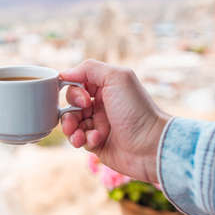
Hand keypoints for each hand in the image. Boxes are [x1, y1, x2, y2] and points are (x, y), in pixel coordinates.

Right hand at [60, 60, 169, 182]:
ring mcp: (97, 124)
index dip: (74, 92)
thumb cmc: (137, 110)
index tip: (85, 100)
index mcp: (105, 88)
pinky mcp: (95, 142)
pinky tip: (94, 140)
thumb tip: (64, 74)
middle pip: (70, 104)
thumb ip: (89, 68)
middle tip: (82, 115)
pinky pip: (77, 139)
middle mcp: (100, 105)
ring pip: (70, 123)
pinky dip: (81, 140)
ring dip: (71, 128)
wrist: (150, 145)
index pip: (77, 84)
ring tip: (80, 134)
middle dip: (69, 111)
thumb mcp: (116, 78)